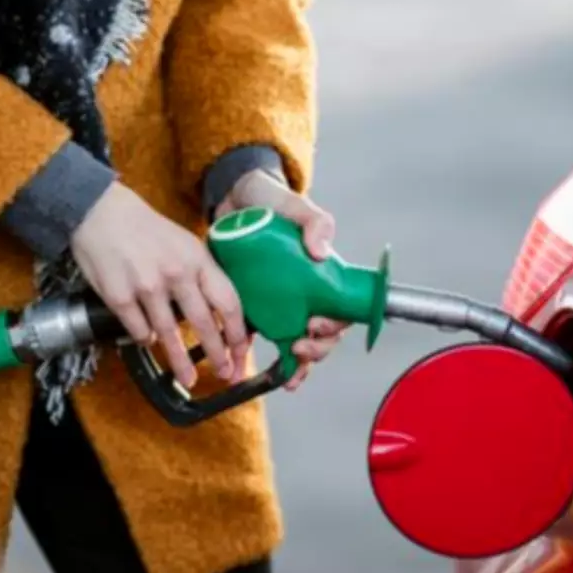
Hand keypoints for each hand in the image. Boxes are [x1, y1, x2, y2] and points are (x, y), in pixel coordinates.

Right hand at [71, 182, 248, 388]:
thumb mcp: (186, 244)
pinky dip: (146, 338)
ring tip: (189, 378)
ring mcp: (146, 287)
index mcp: (198, 260)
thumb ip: (202, 274)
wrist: (101, 212)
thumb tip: (220, 310)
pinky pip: (139, 329)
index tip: (242, 352)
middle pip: (204, 323)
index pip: (228, 302)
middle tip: (225, 373)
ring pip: (169, 335)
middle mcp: (176, 274)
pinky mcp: (118, 297)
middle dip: (218, 354)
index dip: (238, 332)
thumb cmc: (148, 230)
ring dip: (181, 361)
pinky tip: (150, 341)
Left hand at [215, 169, 347, 390]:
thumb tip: (322, 251)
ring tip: (286, 372)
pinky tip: (249, 370)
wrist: (233, 199)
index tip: (317, 324)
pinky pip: (260, 339)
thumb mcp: (295, 205)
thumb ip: (315, 221)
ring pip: (295, 344)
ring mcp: (279, 304)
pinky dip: (257, 360)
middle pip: (321, 335)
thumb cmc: (271, 201)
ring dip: (295, 364)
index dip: (334, 326)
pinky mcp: (253, 307)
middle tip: (299, 346)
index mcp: (321, 276)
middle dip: (315, 350)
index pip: (339, 311)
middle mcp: (304, 294)